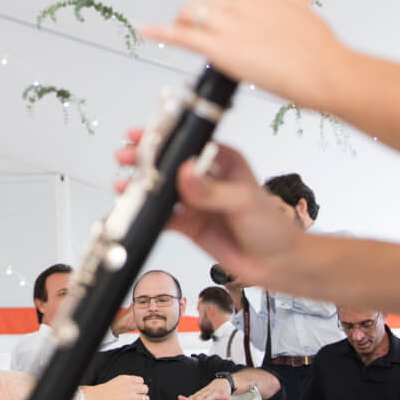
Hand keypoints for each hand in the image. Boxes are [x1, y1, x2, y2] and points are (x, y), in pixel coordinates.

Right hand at [84, 373, 148, 399]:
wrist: (93, 399)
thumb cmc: (99, 393)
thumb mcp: (114, 383)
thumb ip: (124, 385)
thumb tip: (129, 391)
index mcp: (126, 379)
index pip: (141, 381)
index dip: (139, 387)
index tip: (136, 392)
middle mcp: (130, 387)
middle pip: (146, 389)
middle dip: (142, 395)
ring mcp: (131, 397)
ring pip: (146, 399)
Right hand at [110, 139, 301, 290]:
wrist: (276, 263)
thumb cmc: (271, 226)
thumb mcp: (242, 200)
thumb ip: (211, 190)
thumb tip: (185, 174)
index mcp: (222, 160)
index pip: (189, 143)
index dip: (164, 138)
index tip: (143, 136)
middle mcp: (207, 178)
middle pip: (170, 164)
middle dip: (145, 160)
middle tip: (126, 159)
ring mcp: (196, 201)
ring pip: (162, 190)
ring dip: (142, 188)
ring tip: (123, 187)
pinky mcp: (189, 224)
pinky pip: (163, 217)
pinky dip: (147, 215)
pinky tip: (134, 213)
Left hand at [142, 0, 346, 110]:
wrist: (326, 71)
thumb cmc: (320, 48)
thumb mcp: (308, 14)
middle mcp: (243, 3)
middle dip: (203, 11)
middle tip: (212, 28)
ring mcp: (230, 24)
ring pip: (191, 12)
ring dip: (185, 23)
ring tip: (189, 35)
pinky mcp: (220, 48)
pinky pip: (182, 36)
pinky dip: (160, 32)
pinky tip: (145, 30)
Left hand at [178, 377, 232, 399]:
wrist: (225, 381)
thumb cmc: (213, 388)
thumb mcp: (203, 392)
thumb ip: (195, 397)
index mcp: (203, 392)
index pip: (194, 396)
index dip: (188, 398)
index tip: (181, 399)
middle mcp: (209, 392)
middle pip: (202, 395)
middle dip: (198, 399)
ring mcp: (216, 392)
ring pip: (212, 396)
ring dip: (209, 398)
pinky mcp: (224, 393)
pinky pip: (224, 396)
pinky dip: (224, 397)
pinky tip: (224, 398)